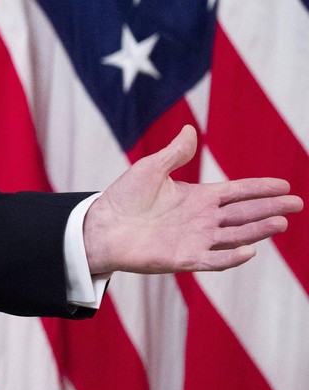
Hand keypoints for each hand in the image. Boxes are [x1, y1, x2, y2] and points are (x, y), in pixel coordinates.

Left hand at [83, 125, 300, 276]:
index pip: (237, 192)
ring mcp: (195, 239)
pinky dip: (231, 257)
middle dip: (270, 208)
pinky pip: (213, 259)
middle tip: (296, 203)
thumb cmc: (124, 198)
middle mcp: (202, 219)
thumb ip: (175, 154)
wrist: (100, 226)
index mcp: (198, 197)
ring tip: (281, 222)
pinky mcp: (184, 258)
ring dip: (257, 230)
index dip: (260, 188)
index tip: (285, 185)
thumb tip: (190, 130)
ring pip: (235, 235)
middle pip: (244, 213)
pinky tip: (250, 250)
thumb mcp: (151, 169)